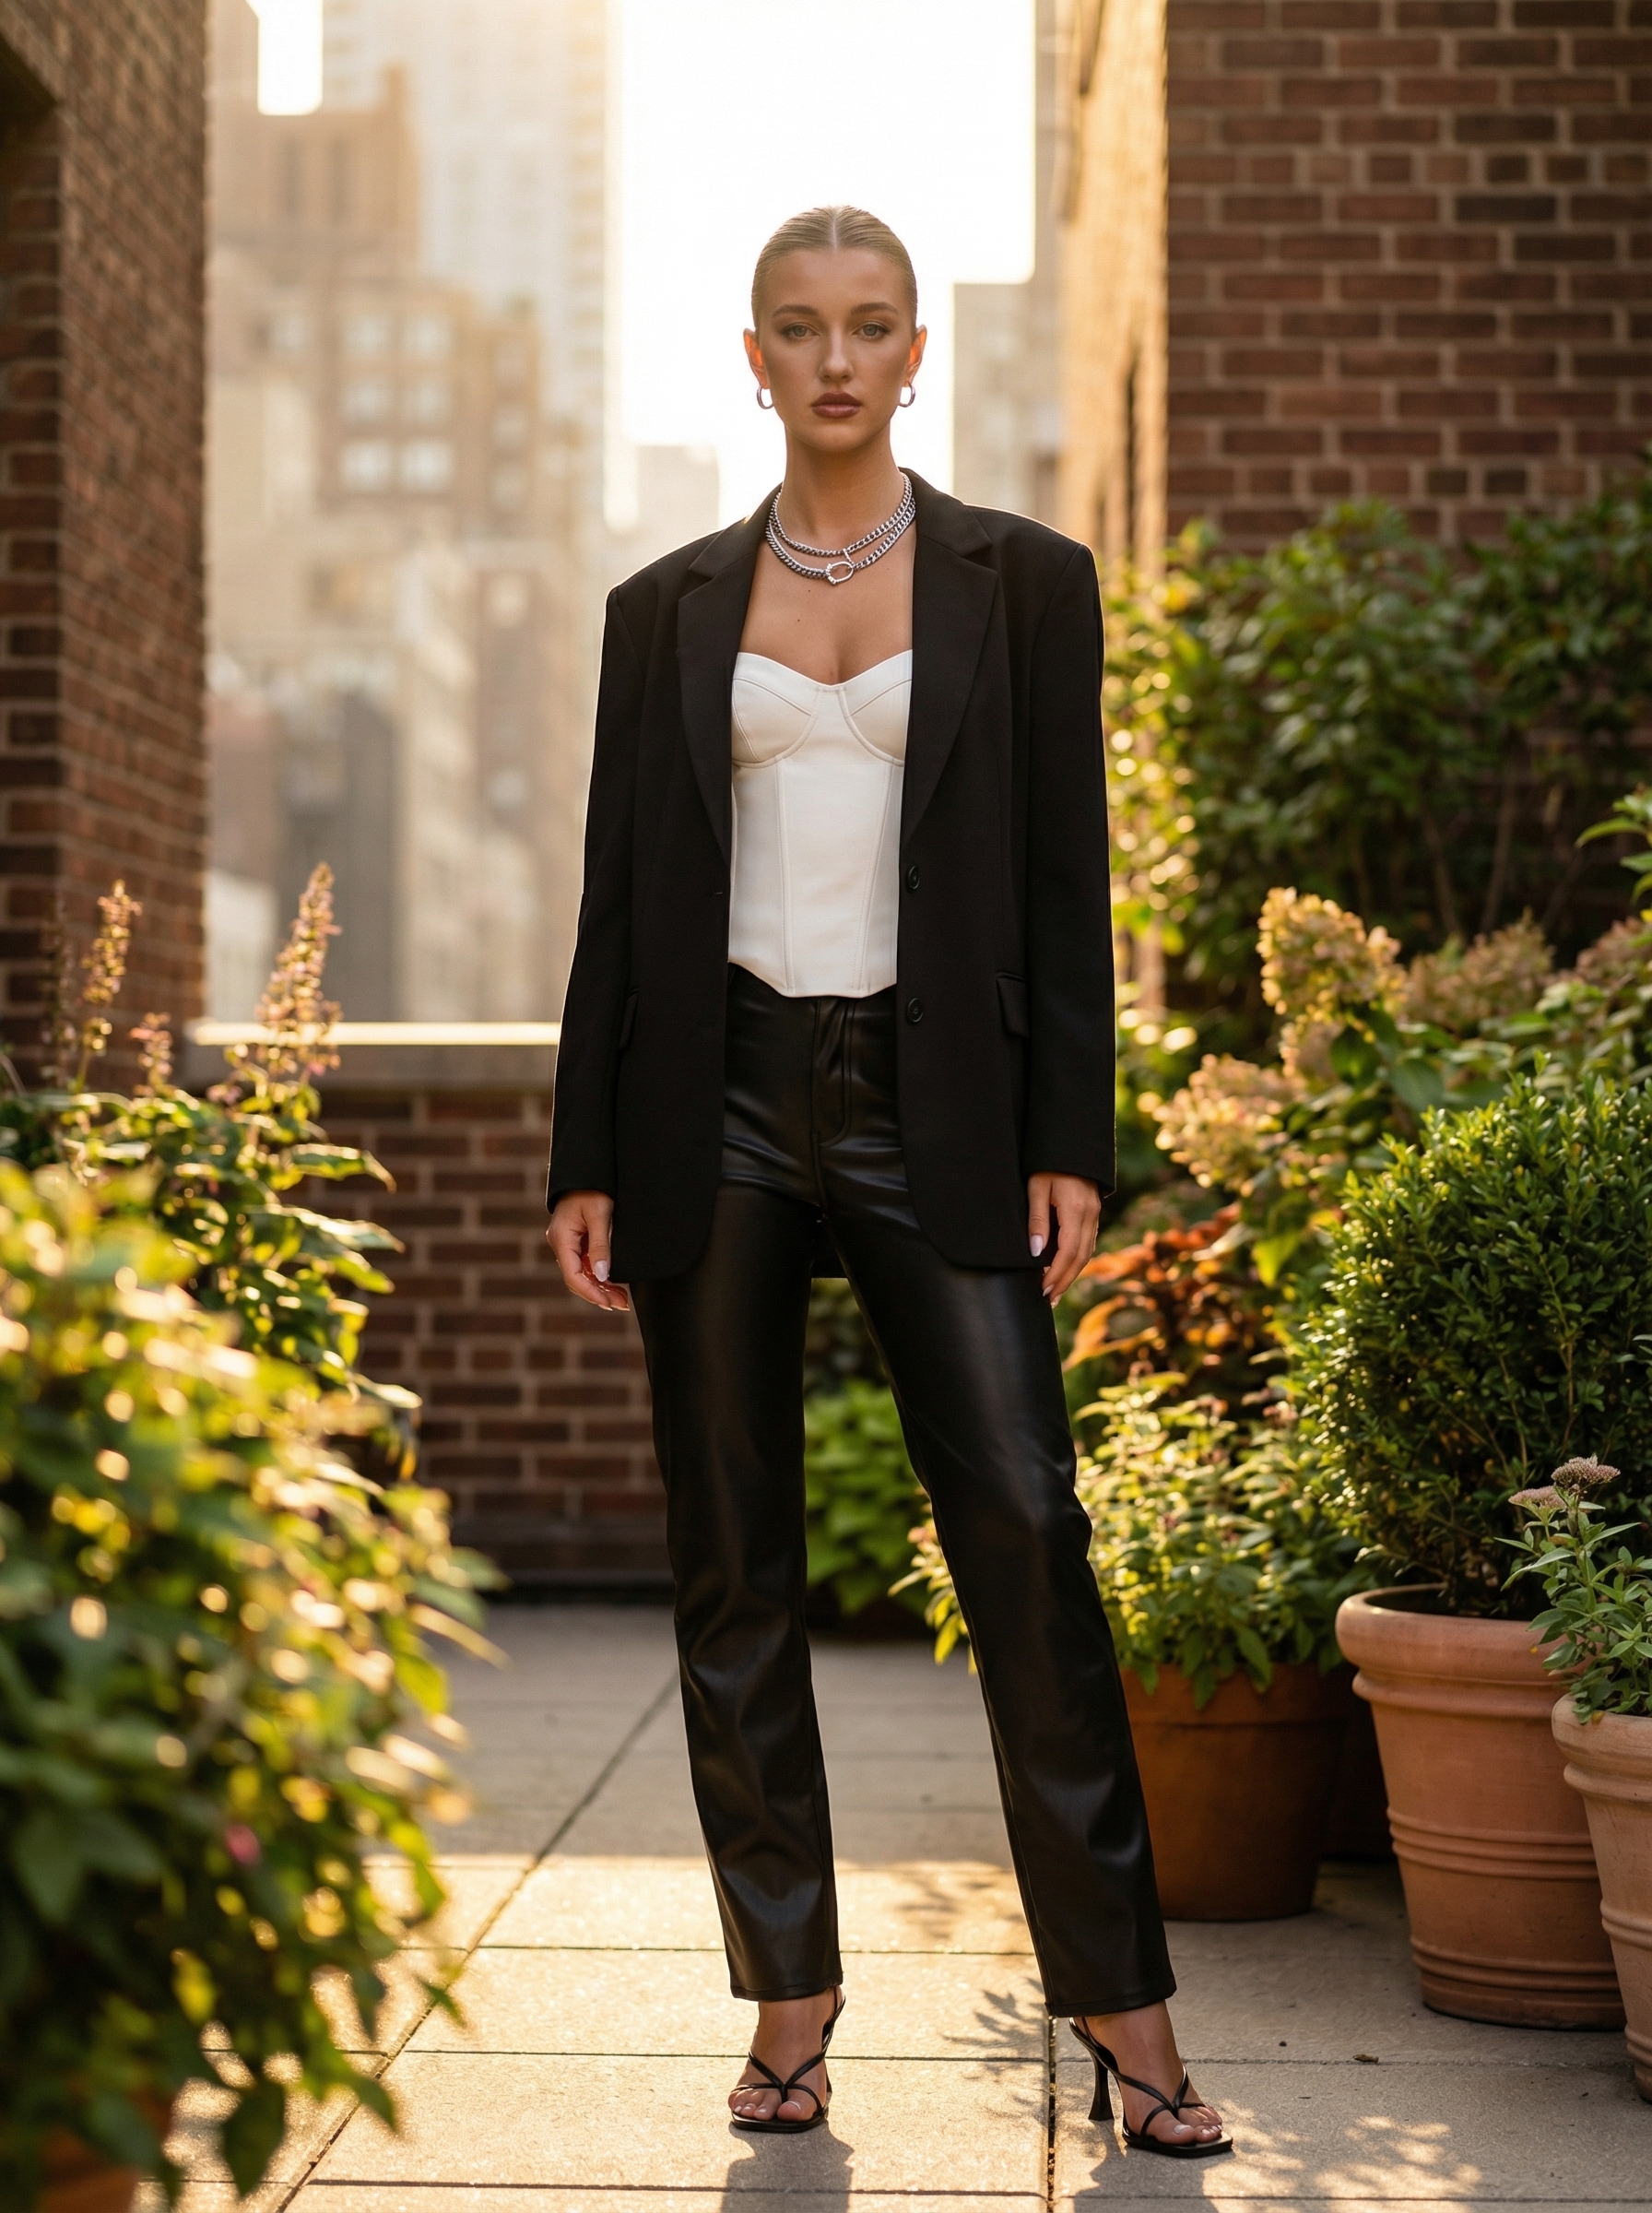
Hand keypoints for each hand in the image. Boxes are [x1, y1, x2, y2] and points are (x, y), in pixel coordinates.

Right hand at [546, 1190, 630, 1312]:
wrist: (589, 1170)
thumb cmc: (593, 1188)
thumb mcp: (600, 1215)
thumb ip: (600, 1246)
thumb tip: (602, 1276)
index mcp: (561, 1238)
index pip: (573, 1276)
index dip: (591, 1292)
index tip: (609, 1302)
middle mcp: (561, 1243)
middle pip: (577, 1278)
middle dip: (598, 1293)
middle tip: (621, 1304)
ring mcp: (568, 1242)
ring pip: (582, 1272)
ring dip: (600, 1286)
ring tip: (621, 1298)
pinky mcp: (577, 1240)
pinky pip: (585, 1263)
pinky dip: (598, 1274)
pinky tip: (613, 1282)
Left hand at [1027, 1172, 1100, 1303]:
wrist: (1069, 1144)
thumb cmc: (1047, 1164)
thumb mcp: (1036, 1188)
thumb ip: (1036, 1220)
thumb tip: (1036, 1252)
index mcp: (1075, 1209)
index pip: (1068, 1251)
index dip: (1056, 1274)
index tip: (1043, 1290)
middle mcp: (1090, 1215)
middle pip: (1081, 1257)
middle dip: (1065, 1280)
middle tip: (1048, 1298)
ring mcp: (1094, 1214)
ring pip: (1087, 1252)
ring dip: (1072, 1273)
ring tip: (1055, 1290)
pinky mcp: (1093, 1213)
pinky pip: (1087, 1242)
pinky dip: (1077, 1259)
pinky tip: (1065, 1268)